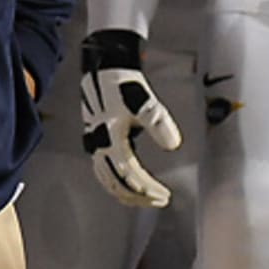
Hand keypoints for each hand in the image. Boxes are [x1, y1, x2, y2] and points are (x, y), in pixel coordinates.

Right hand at [81, 29, 181, 207]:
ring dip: (126, 193)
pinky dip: (116, 182)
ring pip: (107, 179)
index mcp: (109, 137)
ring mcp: (94, 142)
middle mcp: (98, 143)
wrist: (105, 67)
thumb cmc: (124, 83)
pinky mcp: (95, 139)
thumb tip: (174, 145)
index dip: (147, 189)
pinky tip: (128, 183)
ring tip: (145, 199)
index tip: (165, 195)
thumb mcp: (145, 102)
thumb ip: (158, 123)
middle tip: (160, 200)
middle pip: (116, 182)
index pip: (129, 174)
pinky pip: (103, 170)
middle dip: (138, 197)